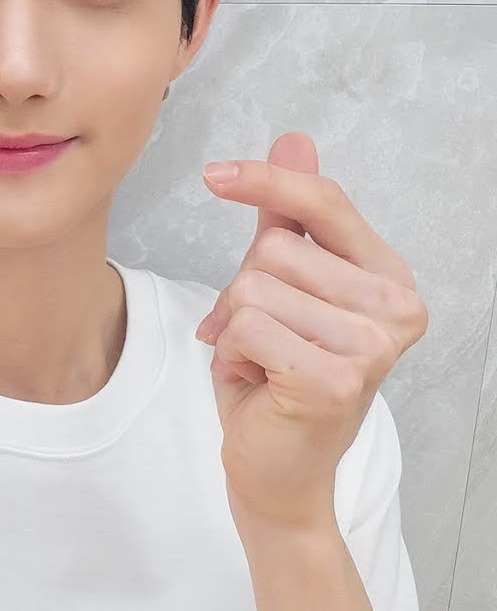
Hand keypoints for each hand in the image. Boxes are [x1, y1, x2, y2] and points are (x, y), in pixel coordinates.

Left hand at [194, 132, 427, 536]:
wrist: (278, 469)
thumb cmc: (281, 376)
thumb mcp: (283, 289)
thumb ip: (290, 220)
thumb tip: (294, 140)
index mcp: (389, 277)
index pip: (324, 203)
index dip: (267, 183)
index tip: (214, 175)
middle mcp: (396, 308)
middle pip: (274, 250)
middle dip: (243, 291)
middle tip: (259, 338)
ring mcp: (371, 346)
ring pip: (254, 287)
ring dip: (236, 327)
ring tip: (261, 361)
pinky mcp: (334, 379)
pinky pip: (246, 327)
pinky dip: (232, 353)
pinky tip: (258, 382)